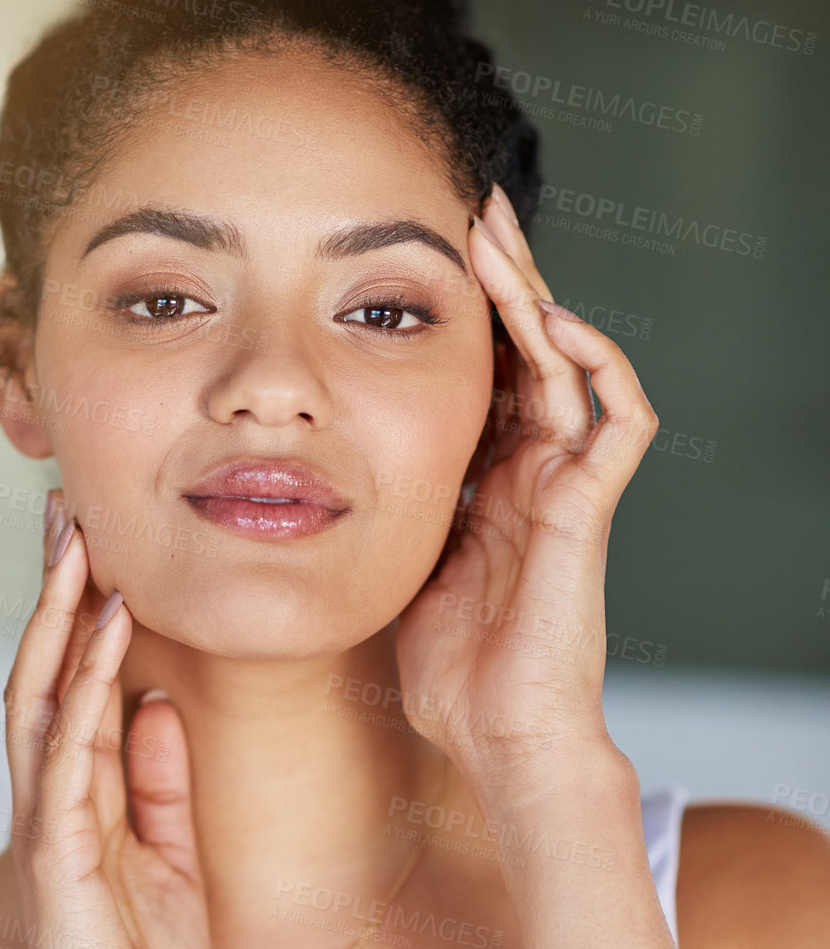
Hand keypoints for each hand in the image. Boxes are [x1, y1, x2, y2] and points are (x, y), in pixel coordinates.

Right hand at [3, 497, 210, 948]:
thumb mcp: (170, 856)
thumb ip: (159, 781)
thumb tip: (160, 704)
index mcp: (80, 797)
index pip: (72, 684)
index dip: (80, 613)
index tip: (94, 544)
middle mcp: (52, 796)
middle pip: (42, 669)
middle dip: (54, 591)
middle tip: (65, 511)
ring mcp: (48, 820)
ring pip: (41, 694)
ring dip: (59, 617)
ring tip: (78, 545)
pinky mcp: (60, 850)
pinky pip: (70, 751)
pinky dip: (85, 686)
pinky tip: (105, 634)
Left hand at [395, 187, 658, 787]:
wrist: (499, 739)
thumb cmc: (452, 674)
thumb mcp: (404, 569)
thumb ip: (395, 513)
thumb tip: (330, 474)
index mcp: (489, 483)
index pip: (483, 375)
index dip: (461, 316)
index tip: (420, 255)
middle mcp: (533, 474)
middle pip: (527, 352)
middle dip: (501, 280)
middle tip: (471, 208)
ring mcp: (565, 489)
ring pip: (568, 366)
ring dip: (535, 297)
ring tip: (497, 235)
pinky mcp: (588, 511)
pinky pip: (619, 422)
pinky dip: (599, 367)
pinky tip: (559, 323)